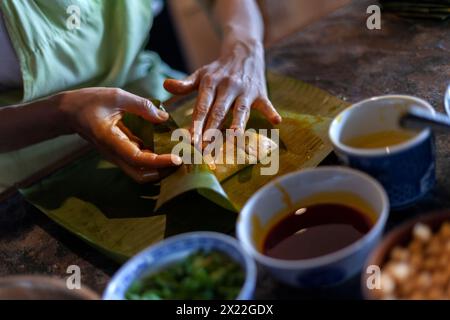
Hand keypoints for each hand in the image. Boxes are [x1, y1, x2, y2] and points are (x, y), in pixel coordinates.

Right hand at [58, 88, 181, 182]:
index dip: (159, 161)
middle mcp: (114, 154)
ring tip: (178, 154)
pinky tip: (167, 147)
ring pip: (141, 172)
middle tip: (181, 159)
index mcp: (111, 140)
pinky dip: (155, 159)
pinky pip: (140, 162)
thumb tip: (165, 117)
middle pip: (141, 175)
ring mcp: (117, 155)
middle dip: (162, 172)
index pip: (138, 159)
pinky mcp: (121, 152)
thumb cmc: (90, 101)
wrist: (69, 112)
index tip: (177, 159)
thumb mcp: (117, 96)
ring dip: (160, 167)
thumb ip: (142, 106)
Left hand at [164, 40, 281, 144]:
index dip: (196, 124)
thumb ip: (185, 84)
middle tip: (206, 149)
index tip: (191, 140)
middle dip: (212, 131)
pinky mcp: (260, 92)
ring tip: (235, 137)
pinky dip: (271, 111)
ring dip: (238, 123)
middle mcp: (227, 86)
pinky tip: (276, 121)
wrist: (244, 50)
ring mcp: (245, 90)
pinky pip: (266, 103)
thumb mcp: (201, 73)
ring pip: (240, 110)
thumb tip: (165, 86)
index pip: (202, 107)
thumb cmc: (219, 69)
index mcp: (210, 83)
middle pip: (219, 112)